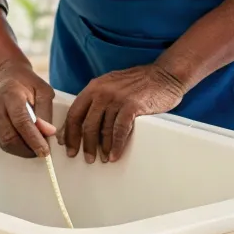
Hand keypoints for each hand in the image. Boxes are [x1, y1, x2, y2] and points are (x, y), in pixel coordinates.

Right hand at [0, 62, 56, 157]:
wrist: (8, 77)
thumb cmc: (28, 83)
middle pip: (9, 137)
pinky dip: (16, 148)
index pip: (21, 122)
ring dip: (22, 151)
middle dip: (27, 149)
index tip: (45, 151)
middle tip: (43, 152)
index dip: (33, 139)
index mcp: (11, 95)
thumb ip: (45, 112)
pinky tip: (27, 144)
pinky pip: (2, 142)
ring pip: (5, 143)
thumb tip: (48, 133)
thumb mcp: (43, 91)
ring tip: (36, 148)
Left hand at [64, 64, 185, 163]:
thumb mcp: (113, 85)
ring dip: (102, 148)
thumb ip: (99, 99)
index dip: (69, 133)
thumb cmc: (140, 83)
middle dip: (85, 145)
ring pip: (103, 130)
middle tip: (86, 158)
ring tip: (103, 159)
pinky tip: (115, 155)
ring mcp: (117, 98)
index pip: (74, 113)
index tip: (67, 146)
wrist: (165, 75)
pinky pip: (120, 131)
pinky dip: (117, 146)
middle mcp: (103, 91)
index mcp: (94, 87)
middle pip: (87, 124)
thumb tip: (86, 123)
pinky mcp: (132, 106)